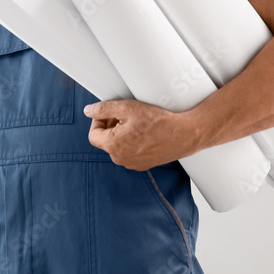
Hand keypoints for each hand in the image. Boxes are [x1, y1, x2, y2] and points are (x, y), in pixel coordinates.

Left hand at [85, 99, 201, 170]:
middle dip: (111, 125)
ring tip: (136, 123)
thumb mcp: (127, 108)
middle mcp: (120, 159)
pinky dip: (132, 141)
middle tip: (125, 115)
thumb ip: (103, 109)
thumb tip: (88, 111)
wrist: (185, 134)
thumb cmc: (158, 121)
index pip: (93, 134)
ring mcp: (132, 164)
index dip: (98, 120)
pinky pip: (129, 152)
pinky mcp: (142, 165)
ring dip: (121, 133)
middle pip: (105, 140)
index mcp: (113, 146)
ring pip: (117, 146)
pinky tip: (144, 132)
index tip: (109, 113)